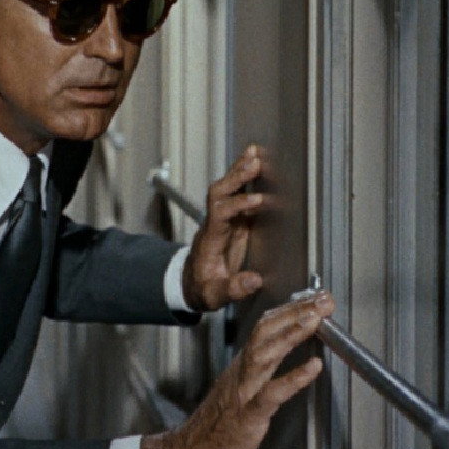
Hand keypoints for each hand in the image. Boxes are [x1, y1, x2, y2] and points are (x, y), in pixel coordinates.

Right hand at [139, 291, 333, 448]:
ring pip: (265, 354)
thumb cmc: (216, 430)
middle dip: (295, 312)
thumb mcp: (239, 391)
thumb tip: (281, 352)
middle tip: (322, 299)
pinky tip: (314, 367)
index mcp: (242, 367)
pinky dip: (293, 378)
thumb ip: (259, 372)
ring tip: (315, 319)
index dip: (290, 310)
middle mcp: (242, 373)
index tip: (314, 298)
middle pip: (265, 332)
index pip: (265, 327)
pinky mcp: (246, 418)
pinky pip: (271, 394)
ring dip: (291, 333)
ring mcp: (243, 393)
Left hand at [182, 144, 268, 311]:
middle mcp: (214, 224)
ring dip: (238, 171)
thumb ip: (232, 288)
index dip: (238, 205)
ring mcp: (221, 220)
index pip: (220, 214)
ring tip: (254, 152)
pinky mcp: (231, 221)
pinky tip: (254, 163)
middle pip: (219, 193)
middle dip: (236, 178)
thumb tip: (254, 280)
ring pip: (225, 189)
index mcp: (211, 239)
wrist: (190, 285)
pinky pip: (235, 194)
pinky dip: (243, 177)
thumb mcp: (214, 295)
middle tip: (254, 163)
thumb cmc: (202, 289)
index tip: (258, 201)